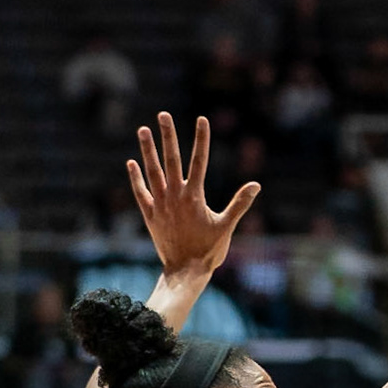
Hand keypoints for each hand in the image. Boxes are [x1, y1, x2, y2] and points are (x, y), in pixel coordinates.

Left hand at [127, 112, 258, 280]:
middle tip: (163, 115)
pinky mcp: (150, 215)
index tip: (202, 119)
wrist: (185, 272)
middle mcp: (175, 196)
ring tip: (143, 130)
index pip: (199, 160)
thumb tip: (255, 185)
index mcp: (194, 196)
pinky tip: (132, 163)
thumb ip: (239, 204)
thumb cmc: (209, 251)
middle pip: (171, 159)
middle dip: (168, 135)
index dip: (201, 139)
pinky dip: (136, 178)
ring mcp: (161, 204)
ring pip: (153, 171)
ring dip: (148, 150)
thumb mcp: (226, 226)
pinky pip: (140, 192)